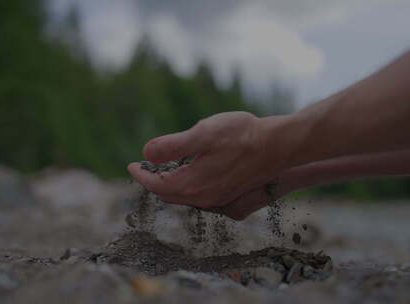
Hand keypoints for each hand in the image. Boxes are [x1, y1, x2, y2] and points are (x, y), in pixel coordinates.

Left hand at [128, 111, 292, 208]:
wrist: (277, 145)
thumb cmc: (241, 136)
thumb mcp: (203, 134)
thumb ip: (172, 145)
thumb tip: (146, 153)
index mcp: (192, 184)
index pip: (157, 185)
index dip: (141, 175)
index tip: (131, 165)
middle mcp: (204, 197)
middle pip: (169, 194)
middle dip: (154, 182)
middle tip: (144, 168)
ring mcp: (218, 198)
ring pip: (184, 196)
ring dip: (170, 185)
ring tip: (163, 170)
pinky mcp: (230, 194)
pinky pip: (199, 195)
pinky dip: (187, 186)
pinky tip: (191, 173)